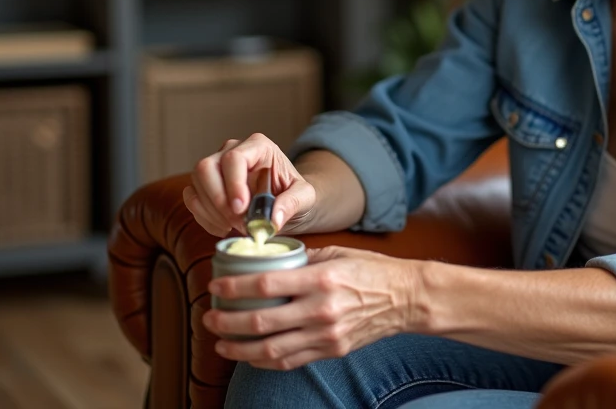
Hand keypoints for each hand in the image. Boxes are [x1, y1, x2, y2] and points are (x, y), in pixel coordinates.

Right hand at [183, 133, 317, 237]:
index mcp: (258, 146)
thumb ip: (292, 204)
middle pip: (206, 167)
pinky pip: (192, 198)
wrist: (285, 201)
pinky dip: (203, 217)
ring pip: (196, 183)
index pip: (234, 158)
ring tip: (234, 226)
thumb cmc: (294, 193)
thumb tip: (273, 219)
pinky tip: (223, 227)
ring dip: (211, 211)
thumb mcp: (305, 198)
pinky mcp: (205, 184)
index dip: (233, 184)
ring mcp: (215, 164)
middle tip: (237, 222)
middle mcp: (232, 149)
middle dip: (218, 200)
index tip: (241, 209)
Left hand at [202, 247, 423, 369]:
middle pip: (262, 321)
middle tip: (210, 317)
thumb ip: (304, 259)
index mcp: (320, 279)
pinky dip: (264, 361)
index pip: (266, 284)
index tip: (215, 286)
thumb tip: (271, 259)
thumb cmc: (372, 271)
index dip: (234, 287)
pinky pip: (290, 361)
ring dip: (239, 348)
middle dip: (228, 322)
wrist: (405, 299)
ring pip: (271, 349)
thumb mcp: (338, 253)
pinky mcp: (331, 350)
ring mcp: (326, 334)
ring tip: (221, 342)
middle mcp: (320, 309)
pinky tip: (250, 355)